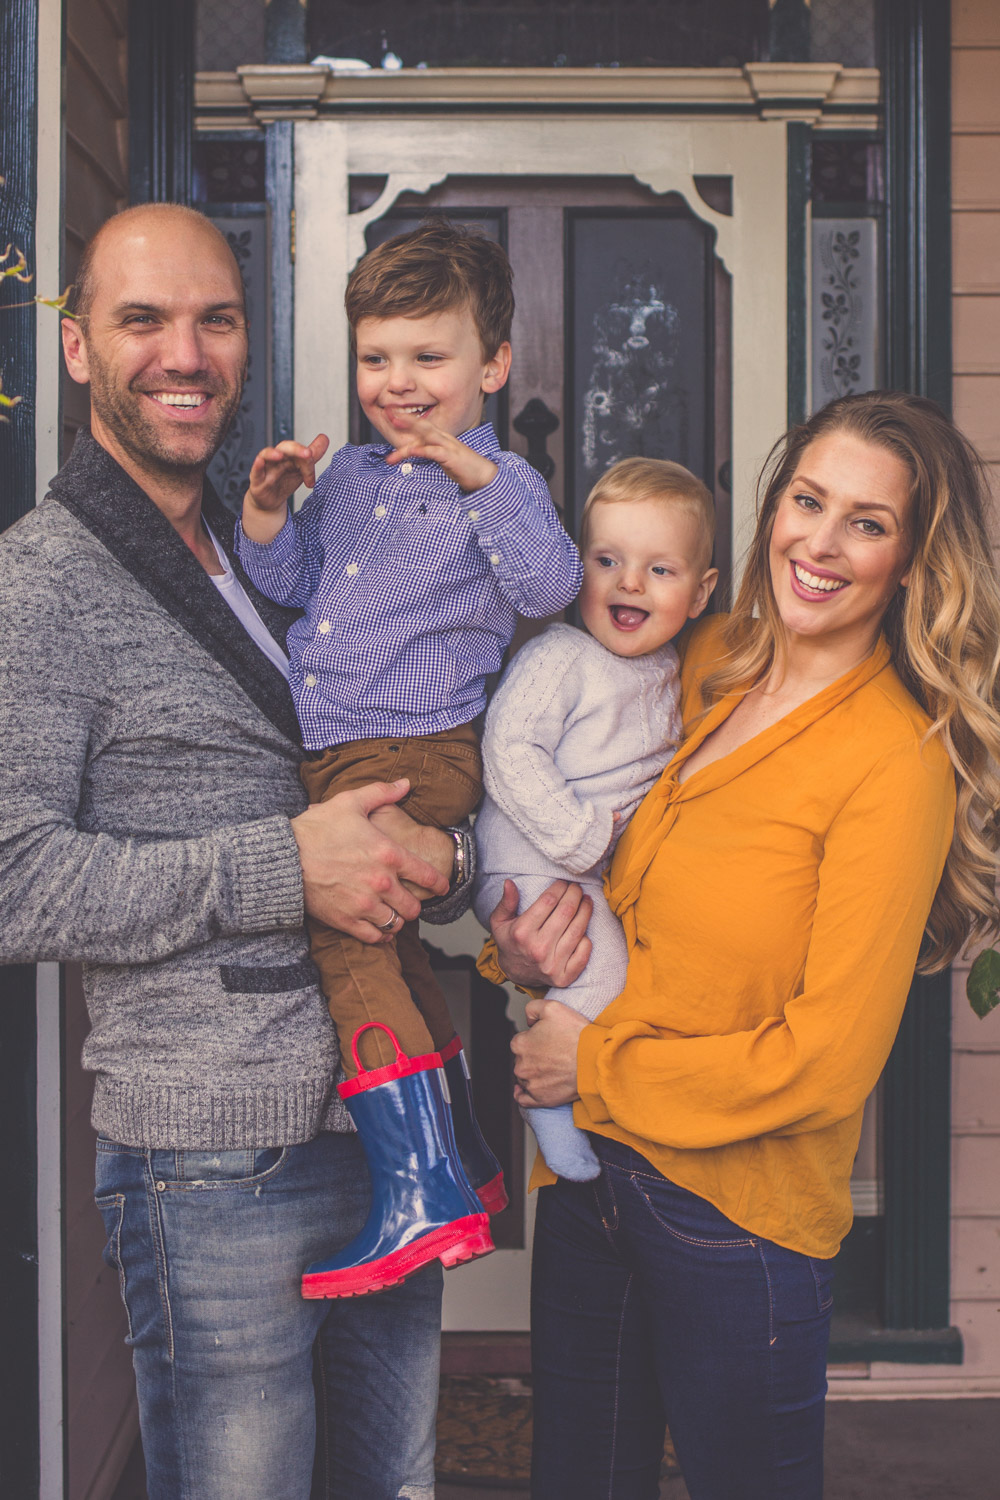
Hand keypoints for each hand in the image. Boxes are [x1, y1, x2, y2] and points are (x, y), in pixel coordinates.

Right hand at [242, 433, 329, 542]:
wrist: (272, 501)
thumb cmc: (285, 481)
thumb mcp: (302, 470)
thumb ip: (314, 455)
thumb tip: (324, 439)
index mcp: (290, 456)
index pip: (300, 452)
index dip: (309, 463)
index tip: (312, 480)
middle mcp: (277, 459)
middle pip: (284, 447)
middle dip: (296, 449)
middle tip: (308, 454)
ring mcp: (266, 468)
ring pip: (266, 455)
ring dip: (272, 453)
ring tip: (280, 455)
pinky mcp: (257, 480)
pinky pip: (255, 471)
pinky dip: (257, 465)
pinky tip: (260, 462)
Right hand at [290, 779, 447, 942]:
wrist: (283, 858)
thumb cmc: (316, 828)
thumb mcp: (350, 802)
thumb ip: (381, 793)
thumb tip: (405, 783)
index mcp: (387, 854)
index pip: (426, 875)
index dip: (439, 883)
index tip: (443, 887)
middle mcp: (381, 883)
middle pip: (413, 906)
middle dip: (415, 904)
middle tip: (410, 901)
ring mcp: (364, 904)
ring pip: (396, 923)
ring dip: (397, 919)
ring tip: (393, 914)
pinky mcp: (346, 920)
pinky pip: (375, 937)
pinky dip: (381, 936)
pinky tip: (380, 929)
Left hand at [385, 412, 497, 493]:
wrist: (483, 476)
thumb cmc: (462, 468)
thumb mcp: (442, 458)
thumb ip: (429, 452)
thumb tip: (414, 451)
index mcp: (440, 438)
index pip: (421, 427)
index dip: (405, 421)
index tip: (390, 416)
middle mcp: (443, 438)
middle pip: (422, 424)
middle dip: (404, 418)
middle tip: (388, 412)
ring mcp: (448, 446)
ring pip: (426, 434)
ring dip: (410, 427)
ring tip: (395, 423)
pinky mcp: (451, 457)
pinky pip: (434, 452)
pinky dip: (422, 450)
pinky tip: (412, 449)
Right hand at [489, 879, 592, 988]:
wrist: (515, 973)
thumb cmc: (510, 942)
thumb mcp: (499, 921)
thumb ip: (506, 902)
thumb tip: (509, 883)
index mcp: (522, 933)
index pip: (548, 901)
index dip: (559, 888)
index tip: (563, 882)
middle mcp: (538, 949)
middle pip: (566, 913)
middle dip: (574, 895)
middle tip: (577, 888)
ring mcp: (552, 965)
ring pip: (577, 930)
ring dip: (586, 911)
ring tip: (586, 901)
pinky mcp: (564, 978)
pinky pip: (583, 954)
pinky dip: (587, 939)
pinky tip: (584, 928)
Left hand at [511, 997, 588, 1106]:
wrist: (594, 1060)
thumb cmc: (576, 1034)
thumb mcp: (552, 1007)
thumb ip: (532, 1008)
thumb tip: (528, 1020)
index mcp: (520, 1044)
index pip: (520, 1041)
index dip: (534, 1039)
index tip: (548, 1040)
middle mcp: (521, 1065)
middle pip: (522, 1059)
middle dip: (533, 1056)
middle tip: (553, 1054)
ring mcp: (530, 1084)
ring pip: (524, 1077)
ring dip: (533, 1073)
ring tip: (551, 1069)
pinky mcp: (540, 1098)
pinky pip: (524, 1099)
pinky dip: (524, 1094)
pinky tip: (528, 1089)